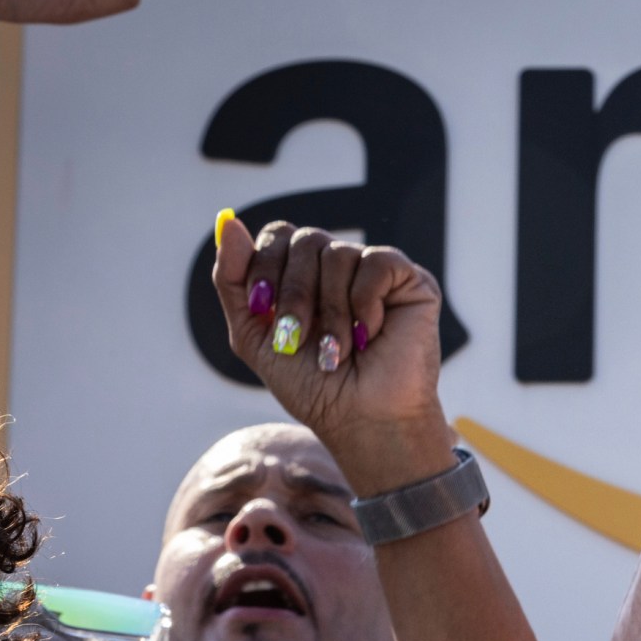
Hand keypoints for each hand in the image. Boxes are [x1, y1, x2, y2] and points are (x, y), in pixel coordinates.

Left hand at [210, 213, 453, 494]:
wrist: (360, 420)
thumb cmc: (313, 387)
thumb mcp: (253, 335)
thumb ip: (233, 279)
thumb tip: (228, 221)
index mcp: (304, 275)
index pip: (279, 235)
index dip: (265, 266)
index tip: (263, 309)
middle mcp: (339, 267)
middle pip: (305, 239)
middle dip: (294, 292)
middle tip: (299, 336)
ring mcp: (375, 273)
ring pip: (338, 252)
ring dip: (330, 309)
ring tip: (339, 348)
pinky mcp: (411, 282)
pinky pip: (377, 262)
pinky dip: (364, 302)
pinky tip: (370, 333)